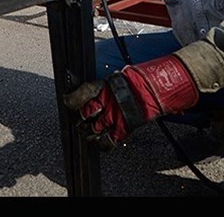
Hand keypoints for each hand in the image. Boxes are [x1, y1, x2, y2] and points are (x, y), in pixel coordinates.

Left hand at [63, 54, 197, 149]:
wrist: (156, 89)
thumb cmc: (138, 81)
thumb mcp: (116, 78)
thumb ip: (102, 87)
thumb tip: (87, 90)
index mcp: (103, 86)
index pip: (81, 93)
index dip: (71, 99)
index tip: (66, 100)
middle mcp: (106, 102)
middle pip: (84, 114)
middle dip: (81, 118)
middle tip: (81, 119)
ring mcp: (114, 117)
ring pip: (92, 129)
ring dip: (89, 132)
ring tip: (89, 132)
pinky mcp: (122, 129)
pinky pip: (107, 142)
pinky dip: (102, 144)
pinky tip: (101, 143)